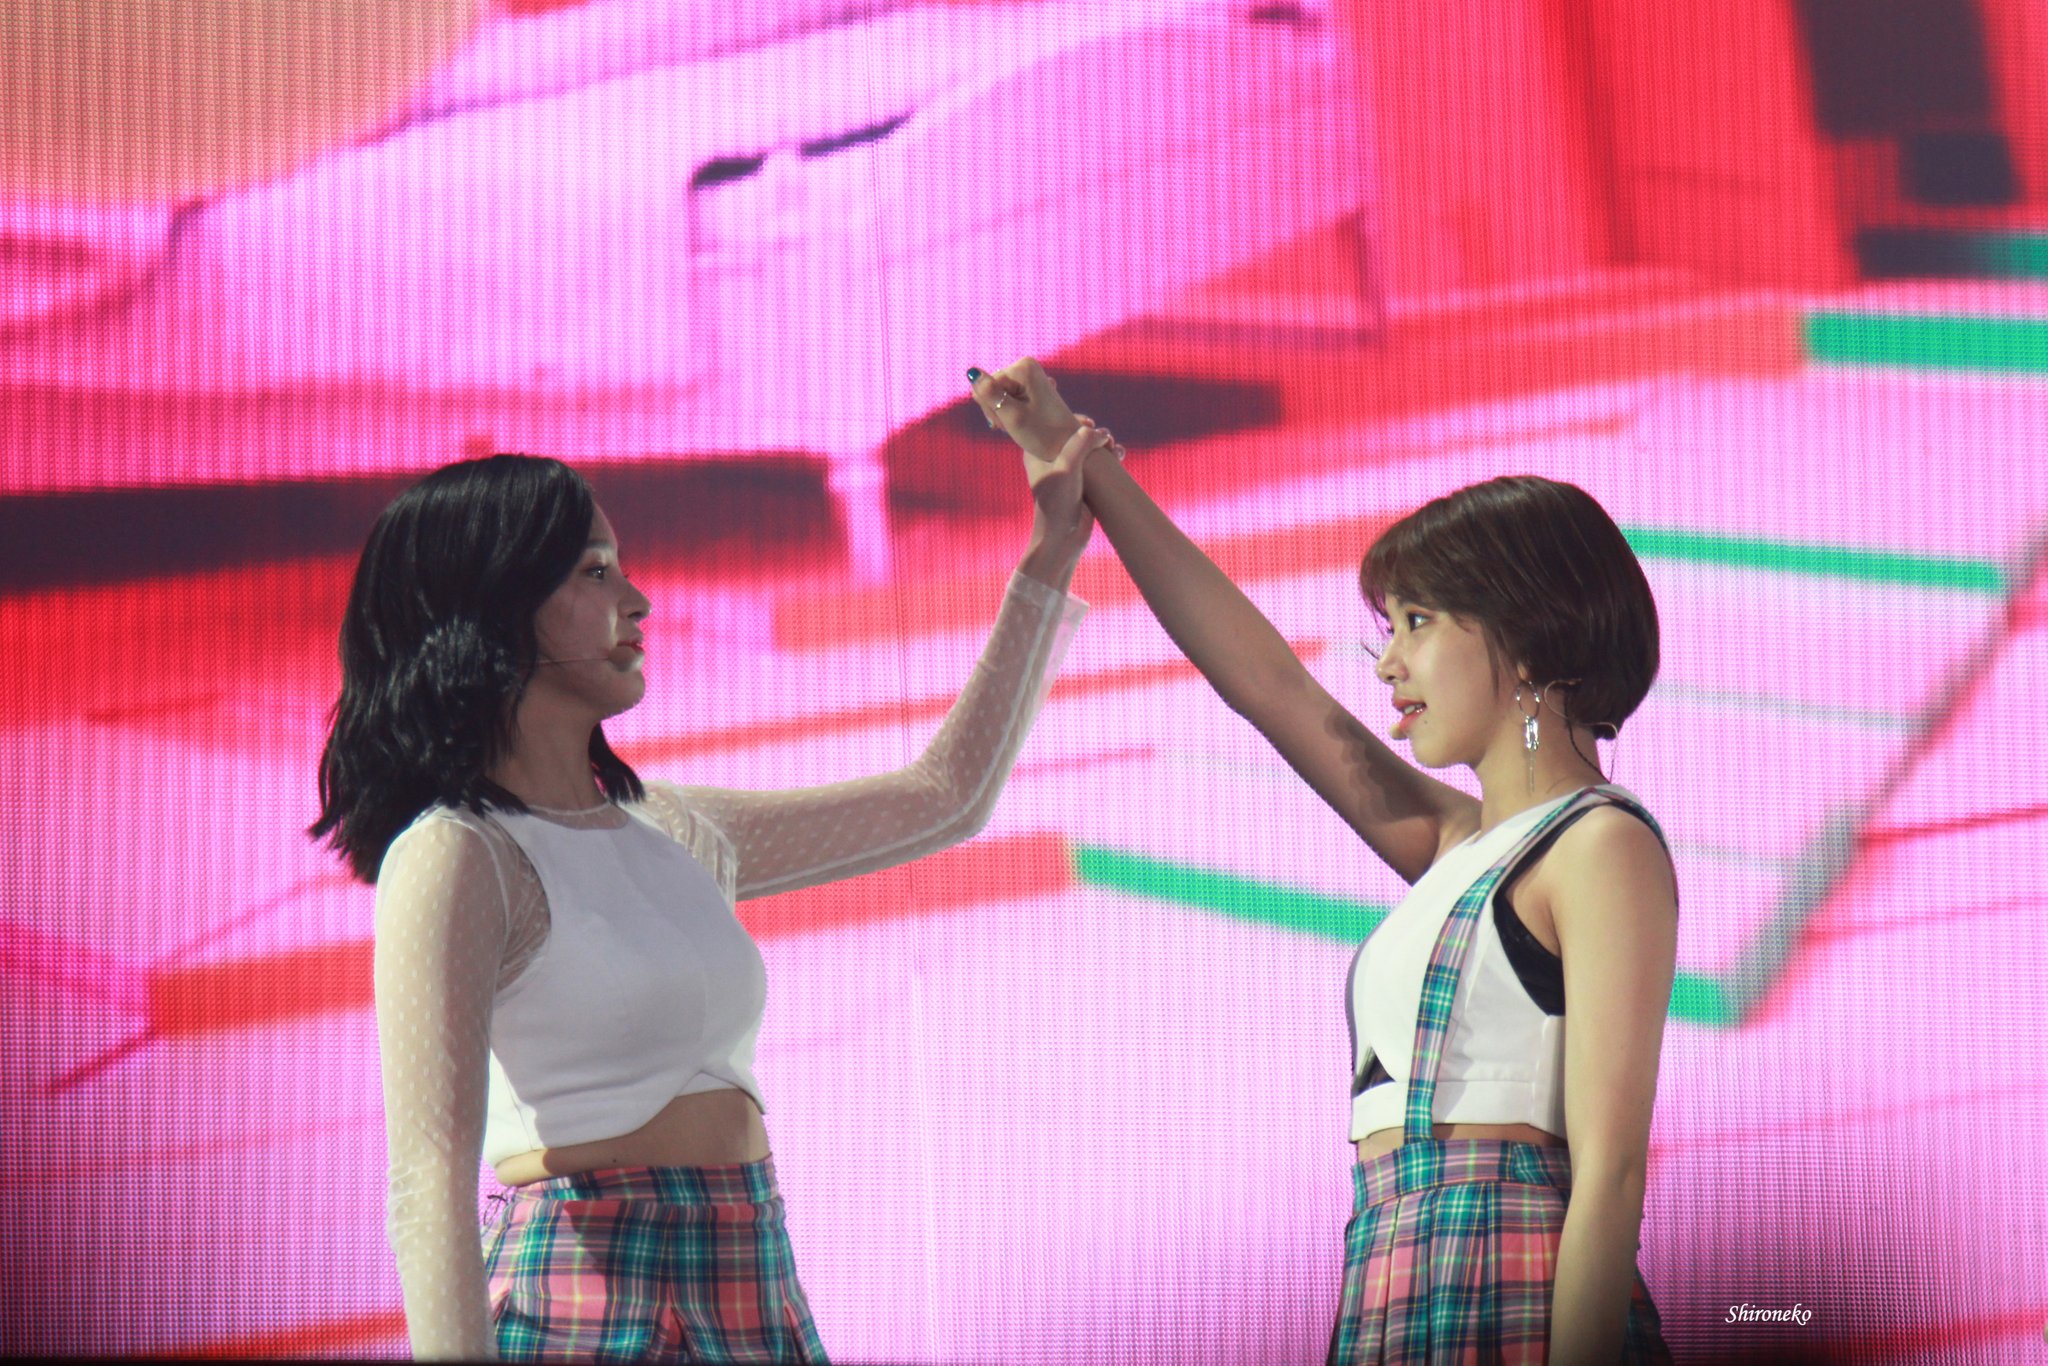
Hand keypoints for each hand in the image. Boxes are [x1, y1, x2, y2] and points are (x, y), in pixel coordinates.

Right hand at [968, 357, 1084, 461]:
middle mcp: (1026, 365)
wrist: (1068, 445)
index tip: (1013, 422)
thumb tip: (972, 372)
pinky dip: (1010, 413)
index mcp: (1023, 367)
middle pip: (989, 388)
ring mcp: (1027, 375)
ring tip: (1023, 424)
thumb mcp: (1012, 417)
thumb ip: (989, 394)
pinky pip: (1006, 398)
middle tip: (1018, 424)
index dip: (993, 410)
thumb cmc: (1043, 435)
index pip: (985, 387)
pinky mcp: (1028, 385)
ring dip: (1003, 414)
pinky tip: (1025, 420)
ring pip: (995, 395)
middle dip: (998, 411)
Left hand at [1024, 421, 1112, 564]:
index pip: (1051, 425)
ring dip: (1104, 444)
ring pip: (1089, 449)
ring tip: (1114, 448)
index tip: (1089, 420)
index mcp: (1036, 453)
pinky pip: (1098, 465)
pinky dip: (1110, 458)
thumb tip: (1101, 433)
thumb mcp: (1068, 466)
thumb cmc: (1057, 503)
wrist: (1063, 539)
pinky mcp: (1084, 485)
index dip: (1070, 418)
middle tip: (1104, 436)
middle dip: (1092, 432)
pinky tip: (1119, 456)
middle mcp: (1051, 461)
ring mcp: (1069, 473)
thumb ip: (1082, 442)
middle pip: (1073, 435)